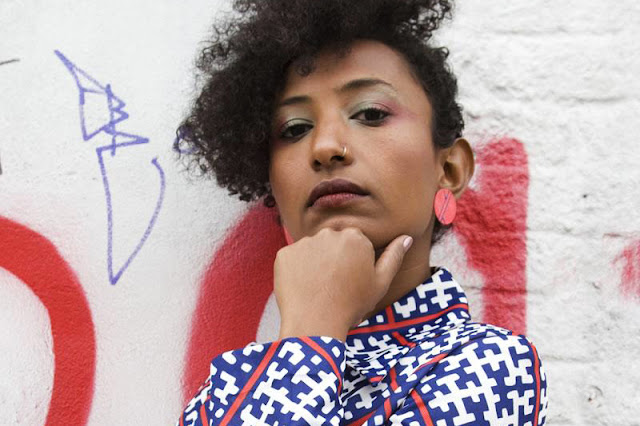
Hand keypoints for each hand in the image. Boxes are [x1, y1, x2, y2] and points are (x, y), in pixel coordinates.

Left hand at [274, 227, 411, 340]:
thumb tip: (406, 237)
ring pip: (311, 250)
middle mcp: (329, 233)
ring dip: (314, 263)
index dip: (353, 262)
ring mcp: (304, 243)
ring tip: (318, 288)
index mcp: (355, 237)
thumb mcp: (380, 283)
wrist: (315, 323)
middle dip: (333, 258)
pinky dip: (295, 271)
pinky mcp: (284, 254)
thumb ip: (394, 256)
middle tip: (334, 285)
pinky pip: (292, 259)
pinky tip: (302, 288)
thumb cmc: (351, 305)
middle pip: (332, 243)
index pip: (354, 242)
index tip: (350, 280)